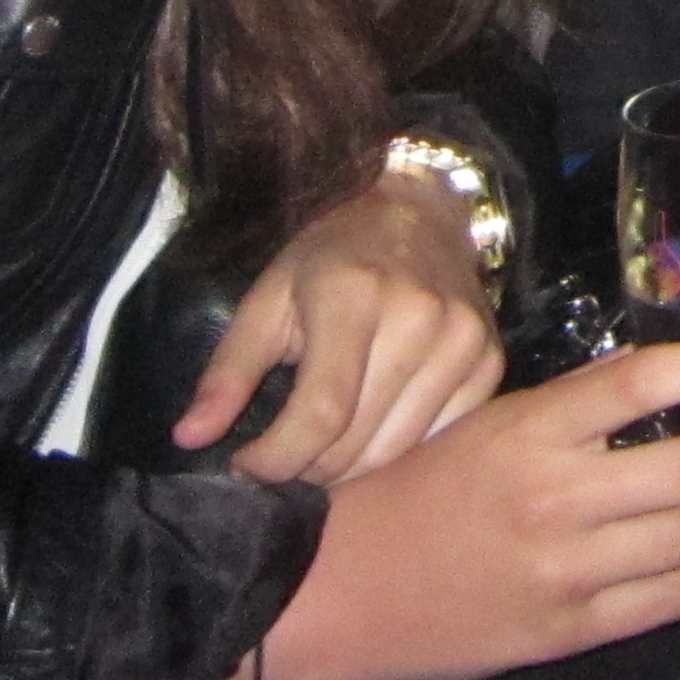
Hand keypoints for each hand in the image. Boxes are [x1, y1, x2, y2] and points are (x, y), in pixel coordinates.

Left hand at [184, 165, 501, 484]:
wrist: (422, 212)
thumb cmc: (333, 257)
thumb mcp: (269, 297)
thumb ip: (229, 370)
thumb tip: (190, 437)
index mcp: (353, 294)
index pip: (320, 412)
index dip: (276, 458)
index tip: (248, 465)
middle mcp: (418, 316)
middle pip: (356, 442)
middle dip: (306, 467)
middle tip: (284, 452)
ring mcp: (462, 341)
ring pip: (396, 452)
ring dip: (349, 467)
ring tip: (324, 444)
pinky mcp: (489, 362)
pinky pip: (438, 441)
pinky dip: (398, 451)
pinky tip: (374, 427)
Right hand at [247, 333, 679, 679]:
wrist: (342, 587)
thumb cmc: (416, 490)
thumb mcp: (486, 422)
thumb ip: (571, 404)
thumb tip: (653, 378)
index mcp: (533, 429)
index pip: (646, 382)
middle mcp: (557, 495)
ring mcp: (566, 568)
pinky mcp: (568, 628)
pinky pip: (669, 599)